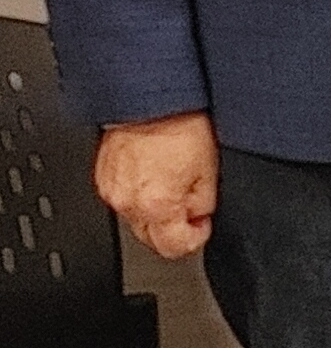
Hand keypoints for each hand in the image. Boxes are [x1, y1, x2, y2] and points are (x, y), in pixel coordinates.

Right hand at [95, 112, 218, 260]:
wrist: (151, 99)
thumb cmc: (182, 126)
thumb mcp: (210, 171)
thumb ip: (203, 204)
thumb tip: (198, 217)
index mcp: (155, 204)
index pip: (174, 248)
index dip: (195, 238)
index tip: (203, 225)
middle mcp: (126, 201)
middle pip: (151, 238)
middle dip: (173, 226)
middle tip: (190, 203)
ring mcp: (110, 188)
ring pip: (136, 217)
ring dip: (155, 210)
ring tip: (172, 181)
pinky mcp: (102, 175)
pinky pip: (123, 197)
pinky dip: (138, 193)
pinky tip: (154, 173)